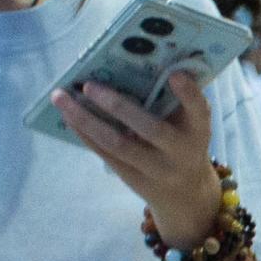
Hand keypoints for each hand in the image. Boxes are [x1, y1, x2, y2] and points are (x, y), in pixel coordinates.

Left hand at [59, 68, 230, 250]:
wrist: (186, 195)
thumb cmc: (183, 144)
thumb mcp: (190, 127)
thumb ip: (173, 102)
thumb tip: (133, 64)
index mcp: (197, 132)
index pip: (199, 112)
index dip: (189, 94)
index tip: (176, 73)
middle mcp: (180, 153)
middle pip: (150, 129)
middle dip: (118, 106)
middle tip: (89, 85)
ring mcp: (156, 169)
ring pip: (117, 144)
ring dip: (85, 119)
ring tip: (61, 97)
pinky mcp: (134, 179)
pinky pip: (105, 154)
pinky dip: (84, 133)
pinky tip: (68, 116)